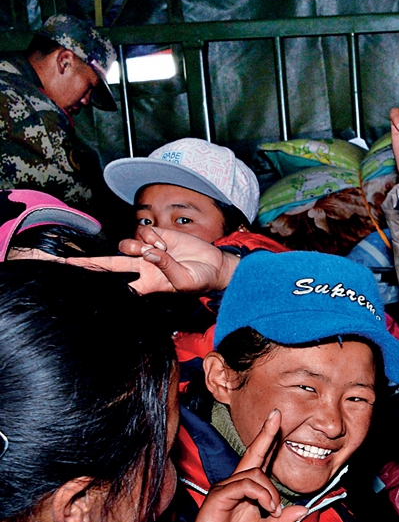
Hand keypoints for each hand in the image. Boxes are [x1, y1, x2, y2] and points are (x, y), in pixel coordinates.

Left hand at [66, 226, 239, 294]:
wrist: (215, 265)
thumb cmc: (200, 279)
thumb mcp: (184, 282)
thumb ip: (165, 268)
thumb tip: (150, 252)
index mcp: (146, 285)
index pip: (118, 287)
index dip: (100, 287)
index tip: (80, 288)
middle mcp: (141, 269)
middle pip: (108, 266)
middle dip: (86, 265)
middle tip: (62, 264)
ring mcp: (146, 252)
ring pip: (126, 245)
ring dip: (139, 246)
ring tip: (159, 251)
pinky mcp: (155, 237)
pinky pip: (142, 233)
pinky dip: (153, 237)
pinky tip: (164, 242)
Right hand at [191, 409, 307, 521]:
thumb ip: (283, 521)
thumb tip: (304, 509)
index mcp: (247, 489)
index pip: (260, 459)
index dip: (268, 440)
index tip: (277, 420)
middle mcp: (236, 483)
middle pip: (253, 453)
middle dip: (266, 434)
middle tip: (276, 415)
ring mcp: (226, 487)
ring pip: (256, 473)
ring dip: (271, 492)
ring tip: (274, 510)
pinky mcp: (219, 495)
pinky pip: (245, 485)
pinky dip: (261, 494)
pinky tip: (267, 508)